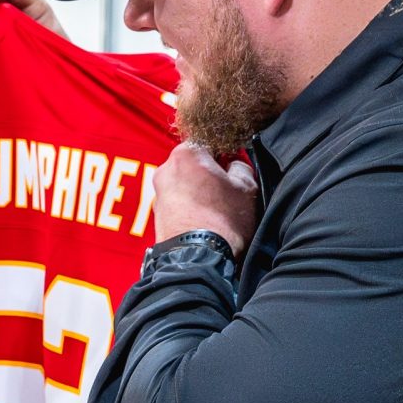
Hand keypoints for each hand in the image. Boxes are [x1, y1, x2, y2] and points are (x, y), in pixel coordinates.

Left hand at [152, 141, 260, 255]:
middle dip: (210, 174)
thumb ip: (241, 167)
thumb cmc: (224, 220)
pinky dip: (190, 208)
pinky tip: (205, 221)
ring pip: (185, 185)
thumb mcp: (247, 188)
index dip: (226, 154)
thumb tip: (234, 166)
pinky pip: (178, 204)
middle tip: (228, 192)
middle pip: (194, 165)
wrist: (198, 259)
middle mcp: (165, 169)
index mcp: (186, 154)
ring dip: (200, 192)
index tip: (235, 170)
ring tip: (218, 211)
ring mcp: (158, 194)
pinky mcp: (156, 216)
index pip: (209, 143)